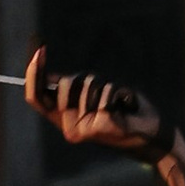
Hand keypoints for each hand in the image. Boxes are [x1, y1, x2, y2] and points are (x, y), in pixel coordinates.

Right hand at [24, 52, 171, 158]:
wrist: (151, 135)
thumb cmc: (122, 112)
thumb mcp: (92, 98)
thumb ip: (70, 90)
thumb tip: (46, 74)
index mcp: (62, 121)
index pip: (35, 98)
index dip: (33, 73)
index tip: (40, 50)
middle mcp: (69, 128)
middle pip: (63, 83)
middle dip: (83, 77)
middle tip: (102, 89)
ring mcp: (84, 128)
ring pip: (87, 85)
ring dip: (105, 86)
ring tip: (117, 103)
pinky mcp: (101, 126)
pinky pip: (107, 92)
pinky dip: (120, 92)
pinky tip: (127, 107)